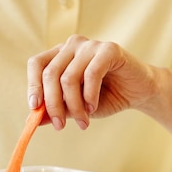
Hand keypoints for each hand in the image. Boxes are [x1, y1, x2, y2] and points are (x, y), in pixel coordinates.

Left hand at [26, 34, 156, 129]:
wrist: (139, 92)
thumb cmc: (106, 97)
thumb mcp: (76, 106)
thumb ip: (55, 110)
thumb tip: (32, 121)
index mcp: (60, 54)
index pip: (37, 64)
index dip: (33, 86)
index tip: (34, 108)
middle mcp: (72, 45)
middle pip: (50, 74)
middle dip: (53, 104)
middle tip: (60, 126)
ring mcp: (90, 45)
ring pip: (68, 78)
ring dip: (74, 105)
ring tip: (83, 121)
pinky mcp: (109, 49)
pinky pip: (91, 74)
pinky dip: (89, 96)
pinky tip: (93, 108)